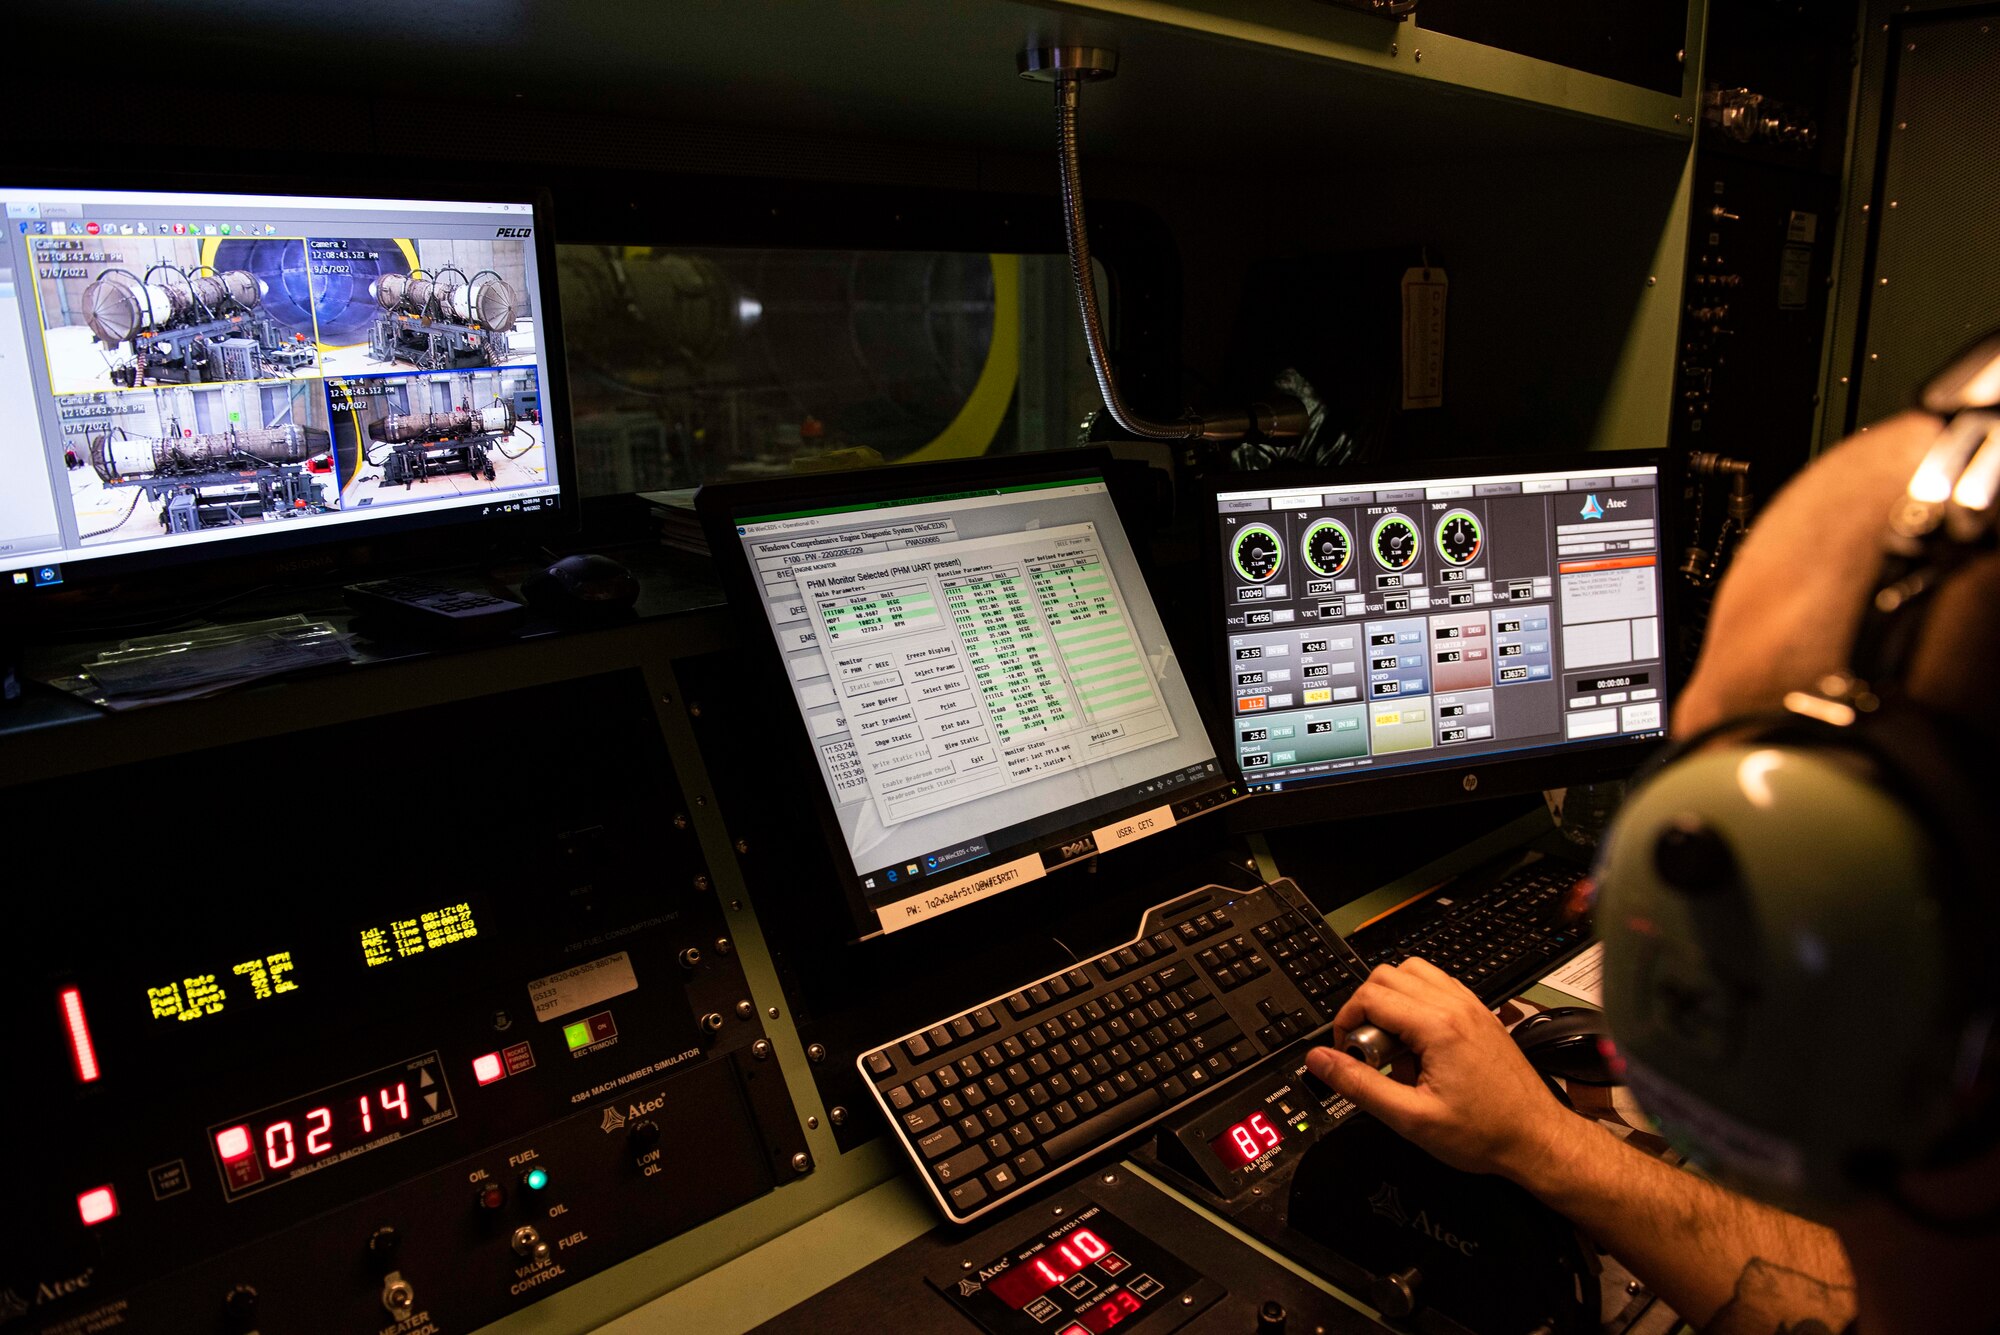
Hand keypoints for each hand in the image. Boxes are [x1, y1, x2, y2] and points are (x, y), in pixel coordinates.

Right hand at [1305, 958, 1577, 1183]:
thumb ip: (1360, 1086)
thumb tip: (1320, 1061)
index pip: (1370, 996)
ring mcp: (1470, 1005)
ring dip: (1390, 999)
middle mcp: (1455, 1005)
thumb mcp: (1411, 1119)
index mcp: (1438, 1027)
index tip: (1347, 1054)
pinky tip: (1419, 1042)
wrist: (1537, 1138)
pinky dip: (1415, 1001)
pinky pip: (1436, 985)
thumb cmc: (1485, 1133)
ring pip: (1412, 972)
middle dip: (1364, 1008)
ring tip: (1393, 1044)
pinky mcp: (1479, 1013)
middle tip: (1369, 1051)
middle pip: (1387, 975)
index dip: (1345, 1023)